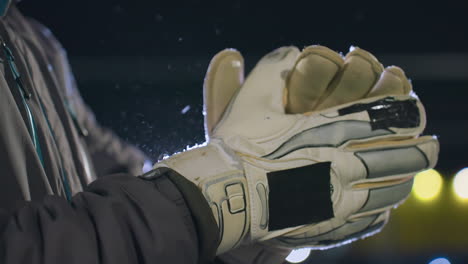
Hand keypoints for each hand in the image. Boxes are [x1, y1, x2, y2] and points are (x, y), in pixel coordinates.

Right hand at [155, 46, 438, 253]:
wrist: (224, 194)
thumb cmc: (237, 146)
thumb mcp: (251, 98)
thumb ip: (273, 68)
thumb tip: (291, 51)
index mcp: (325, 132)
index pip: (380, 120)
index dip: (405, 114)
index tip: (418, 113)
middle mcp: (339, 165)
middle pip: (394, 158)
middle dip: (420, 152)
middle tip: (433, 148)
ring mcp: (335, 199)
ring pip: (386, 191)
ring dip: (405, 181)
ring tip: (413, 178)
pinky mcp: (326, 224)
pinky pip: (365, 221)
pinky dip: (380, 212)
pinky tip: (382, 209)